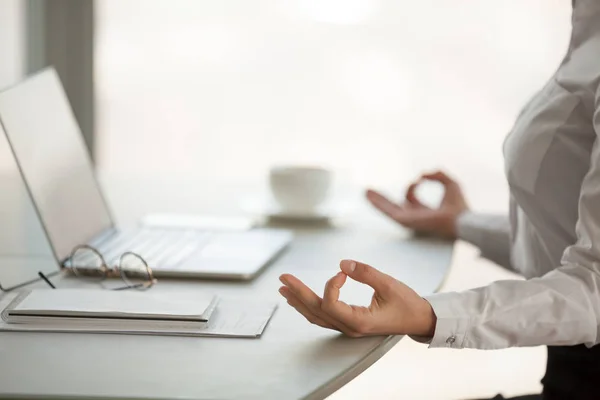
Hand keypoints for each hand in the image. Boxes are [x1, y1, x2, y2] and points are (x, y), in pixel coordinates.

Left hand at [278, 259, 435, 337]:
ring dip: (299, 301)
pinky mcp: (349, 323)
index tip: (343, 272)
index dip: (330, 285)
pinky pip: (323, 317)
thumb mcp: (389, 284)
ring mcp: (348, 328)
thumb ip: (366, 273)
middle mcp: (350, 328)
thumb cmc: (407, 303)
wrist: (420, 320)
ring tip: (283, 289)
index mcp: (359, 322)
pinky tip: (299, 300)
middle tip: (282, 277)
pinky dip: (309, 307)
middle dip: (298, 293)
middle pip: (316, 311)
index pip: (330, 305)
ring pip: (316, 316)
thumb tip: (342, 263)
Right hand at [366, 170, 468, 238]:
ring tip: (365, 192)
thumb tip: (423, 173)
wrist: (460, 220)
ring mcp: (409, 220)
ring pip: (388, 209)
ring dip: (376, 201)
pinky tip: (370, 196)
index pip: (410, 199)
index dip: (412, 186)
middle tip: (370, 191)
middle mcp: (415, 217)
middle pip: (394, 206)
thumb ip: (438, 175)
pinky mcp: (405, 221)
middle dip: (382, 198)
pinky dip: (378, 204)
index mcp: (424, 211)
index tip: (420, 179)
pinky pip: (388, 211)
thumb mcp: (450, 184)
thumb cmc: (459, 206)